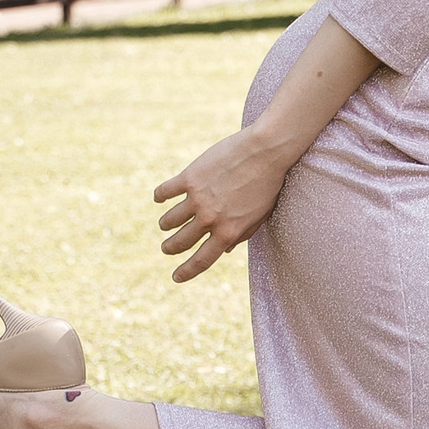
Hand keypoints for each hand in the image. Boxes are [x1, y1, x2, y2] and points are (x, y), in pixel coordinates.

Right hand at [154, 130, 291, 282]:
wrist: (266, 151)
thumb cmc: (268, 184)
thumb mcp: (260, 216)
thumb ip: (242, 235)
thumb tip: (225, 251)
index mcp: (228, 232)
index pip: (202, 260)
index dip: (186, 272)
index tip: (176, 277)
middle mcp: (210, 219)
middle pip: (180, 242)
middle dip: (170, 249)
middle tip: (167, 248)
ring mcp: (198, 198)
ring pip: (169, 220)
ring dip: (166, 225)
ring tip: (166, 224)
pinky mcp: (189, 177)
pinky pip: (165, 192)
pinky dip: (160, 197)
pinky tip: (160, 198)